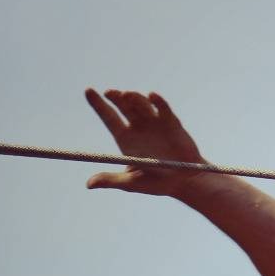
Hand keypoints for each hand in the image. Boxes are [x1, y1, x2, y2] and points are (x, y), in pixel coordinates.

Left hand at [84, 88, 208, 194]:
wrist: (186, 183)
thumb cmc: (157, 183)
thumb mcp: (131, 183)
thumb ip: (111, 180)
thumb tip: (88, 184)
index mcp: (125, 139)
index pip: (109, 117)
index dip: (98, 104)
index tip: (88, 90)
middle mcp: (138, 127)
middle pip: (124, 106)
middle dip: (116, 97)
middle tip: (110, 93)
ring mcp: (155, 123)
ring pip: (141, 104)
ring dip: (134, 98)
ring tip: (127, 95)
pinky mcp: (172, 123)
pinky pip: (163, 108)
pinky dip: (158, 101)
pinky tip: (152, 95)